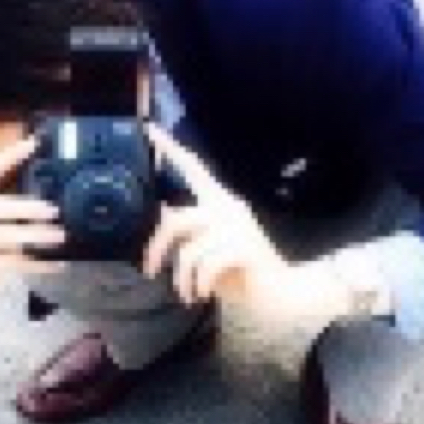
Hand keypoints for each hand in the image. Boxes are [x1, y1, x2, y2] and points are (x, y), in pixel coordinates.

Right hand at [0, 135, 66, 300]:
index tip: (33, 143)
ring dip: (35, 236)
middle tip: (54, 210)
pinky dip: (35, 264)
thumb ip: (2, 201)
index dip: (9, 156)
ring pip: (5, 236)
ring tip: (60, 236)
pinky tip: (55, 264)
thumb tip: (44, 190)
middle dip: (28, 209)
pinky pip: (10, 263)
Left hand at [142, 123, 291, 307]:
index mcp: (219, 202)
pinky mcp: (245, 247)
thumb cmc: (237, 271)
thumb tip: (163, 210)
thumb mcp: (205, 248)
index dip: (171, 149)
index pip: (193, 168)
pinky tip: (202, 294)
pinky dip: (198, 285)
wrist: (275, 295)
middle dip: (156, 248)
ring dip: (182, 278)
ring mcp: (238, 226)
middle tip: (149, 272)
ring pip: (189, 250)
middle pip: (175, 220)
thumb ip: (187, 230)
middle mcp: (229, 207)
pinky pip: (205, 266)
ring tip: (187, 293)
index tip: (149, 128)